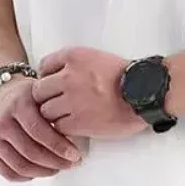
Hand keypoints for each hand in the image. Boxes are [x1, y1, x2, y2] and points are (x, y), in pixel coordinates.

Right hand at [0, 75, 82, 181]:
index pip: (40, 132)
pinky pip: (8, 172)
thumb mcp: (41, 93)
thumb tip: (79, 131)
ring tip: (58, 168)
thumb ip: (56, 109)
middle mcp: (3, 122)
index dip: (59, 147)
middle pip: (31, 152)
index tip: (75, 155)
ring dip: (44, 171)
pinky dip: (26, 177)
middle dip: (56, 162)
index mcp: (18, 105)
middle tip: (71, 163)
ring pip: (21, 166)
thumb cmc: (25, 96)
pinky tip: (39, 172)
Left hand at [33, 47, 147, 138]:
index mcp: (73, 57)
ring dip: (55, 115)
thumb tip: (53, 76)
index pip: (43, 66)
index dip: (48, 78)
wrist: (146, 93)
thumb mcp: (97, 57)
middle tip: (60, 104)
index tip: (56, 85)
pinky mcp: (78, 121)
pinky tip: (77, 125)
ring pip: (45, 111)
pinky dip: (65, 128)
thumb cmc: (126, 76)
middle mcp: (68, 77)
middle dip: (47, 98)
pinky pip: (58, 126)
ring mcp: (71, 100)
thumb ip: (74, 64)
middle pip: (38, 91)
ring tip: (70, 115)